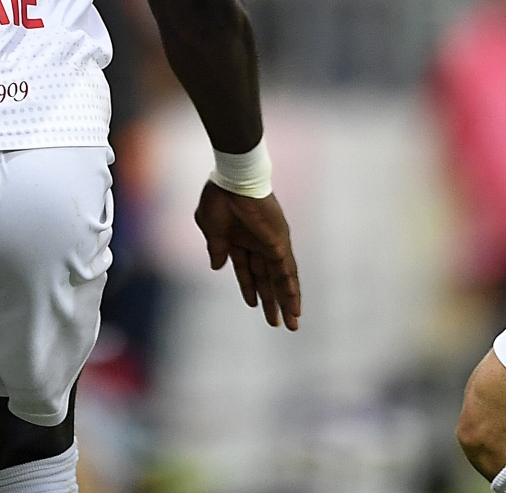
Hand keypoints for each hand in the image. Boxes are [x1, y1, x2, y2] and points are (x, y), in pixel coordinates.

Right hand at [195, 182, 300, 329]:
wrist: (232, 182)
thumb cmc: (219, 199)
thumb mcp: (211, 229)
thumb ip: (216, 249)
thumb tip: (217, 266)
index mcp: (240, 240)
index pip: (247, 271)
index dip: (250, 288)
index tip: (253, 305)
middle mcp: (258, 244)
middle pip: (267, 279)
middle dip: (272, 301)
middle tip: (277, 323)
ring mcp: (271, 244)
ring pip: (280, 279)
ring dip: (286, 301)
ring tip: (292, 323)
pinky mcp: (278, 243)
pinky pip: (287, 270)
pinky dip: (291, 288)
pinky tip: (294, 304)